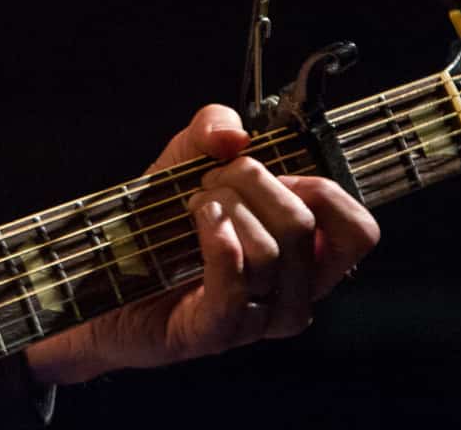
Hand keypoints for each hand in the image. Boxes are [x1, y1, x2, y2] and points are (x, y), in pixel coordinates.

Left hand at [25, 103, 378, 383]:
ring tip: (191, 207)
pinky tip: (201, 222)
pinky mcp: (213, 333)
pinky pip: (235, 288)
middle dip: (251, 182)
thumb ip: (213, 128)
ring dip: (222, 209)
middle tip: (210, 182)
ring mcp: (255, 319)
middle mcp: (290, 291)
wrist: (102, 275)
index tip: (272, 172)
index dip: (320, 189)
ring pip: (269, 253)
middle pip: (304, 226)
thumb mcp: (185, 160)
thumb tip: (234, 134)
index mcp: (302, 254)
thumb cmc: (157, 225)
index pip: (358, 230)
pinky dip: (219, 244)